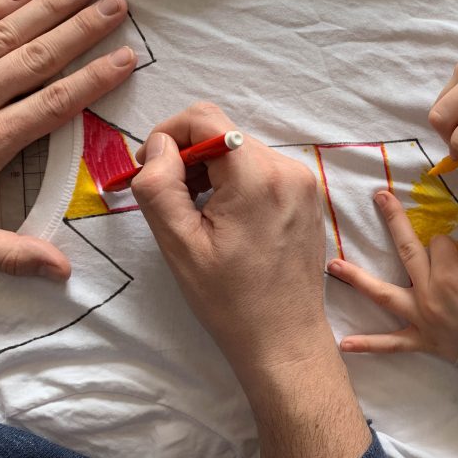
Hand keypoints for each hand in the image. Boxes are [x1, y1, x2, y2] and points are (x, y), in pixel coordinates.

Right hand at [130, 102, 332, 376]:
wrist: (284, 339)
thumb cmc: (230, 301)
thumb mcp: (179, 245)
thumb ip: (160, 185)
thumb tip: (157, 146)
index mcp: (258, 177)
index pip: (205, 118)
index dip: (167, 135)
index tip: (150, 170)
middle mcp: (288, 169)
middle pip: (223, 133)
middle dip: (188, 157)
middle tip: (169, 199)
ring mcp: (303, 181)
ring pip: (241, 150)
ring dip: (211, 171)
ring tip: (196, 214)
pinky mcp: (307, 195)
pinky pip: (261, 168)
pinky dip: (235, 181)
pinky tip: (224, 219)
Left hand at [331, 191, 457, 361]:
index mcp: (450, 273)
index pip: (442, 244)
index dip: (453, 246)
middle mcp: (428, 292)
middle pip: (406, 250)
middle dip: (393, 221)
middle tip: (378, 197)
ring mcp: (420, 317)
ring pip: (383, 295)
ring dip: (357, 279)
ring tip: (332, 265)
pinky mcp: (420, 339)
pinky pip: (391, 343)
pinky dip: (368, 344)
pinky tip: (343, 345)